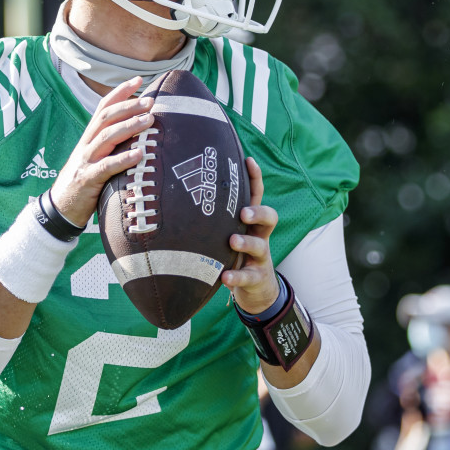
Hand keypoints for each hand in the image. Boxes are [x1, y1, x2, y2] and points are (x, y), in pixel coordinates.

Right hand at [51, 77, 153, 226]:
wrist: (60, 208)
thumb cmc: (85, 182)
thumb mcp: (96, 158)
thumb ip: (112, 145)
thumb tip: (138, 133)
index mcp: (89, 137)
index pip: (103, 107)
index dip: (119, 92)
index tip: (138, 80)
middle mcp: (87, 144)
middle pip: (106, 117)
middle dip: (128, 106)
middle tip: (150, 101)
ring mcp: (86, 161)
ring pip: (107, 137)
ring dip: (129, 127)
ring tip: (149, 121)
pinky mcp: (88, 179)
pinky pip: (107, 166)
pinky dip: (123, 159)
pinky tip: (140, 154)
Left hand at [221, 157, 280, 313]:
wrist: (256, 289)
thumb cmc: (235, 254)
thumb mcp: (227, 233)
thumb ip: (214, 218)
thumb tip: (180, 193)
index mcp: (251, 222)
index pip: (256, 196)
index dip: (255, 178)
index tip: (248, 160)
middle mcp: (259, 235)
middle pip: (269, 217)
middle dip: (258, 212)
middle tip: (243, 212)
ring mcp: (260, 257)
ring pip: (260, 245)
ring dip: (246, 242)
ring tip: (233, 241)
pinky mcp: (256, 278)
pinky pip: (248, 277)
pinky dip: (237, 276)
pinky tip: (225, 277)